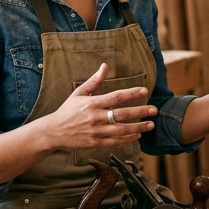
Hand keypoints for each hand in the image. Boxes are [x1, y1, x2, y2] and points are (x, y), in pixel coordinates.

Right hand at [38, 62, 156, 149]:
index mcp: (92, 103)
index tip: (144, 90)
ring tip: (150, 125)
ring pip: (121, 130)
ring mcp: (96, 132)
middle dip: (140, 112)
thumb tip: (105, 66)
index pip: (116, 97)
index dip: (131, 93)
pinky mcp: (95, 143)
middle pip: (122, 114)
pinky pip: (115, 141)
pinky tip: (137, 135)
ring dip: (138, 127)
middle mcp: (95, 118)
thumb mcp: (79, 93)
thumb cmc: (68, 110)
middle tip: (154, 110)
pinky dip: (128, 139)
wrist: (54, 131)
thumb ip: (94, 81)